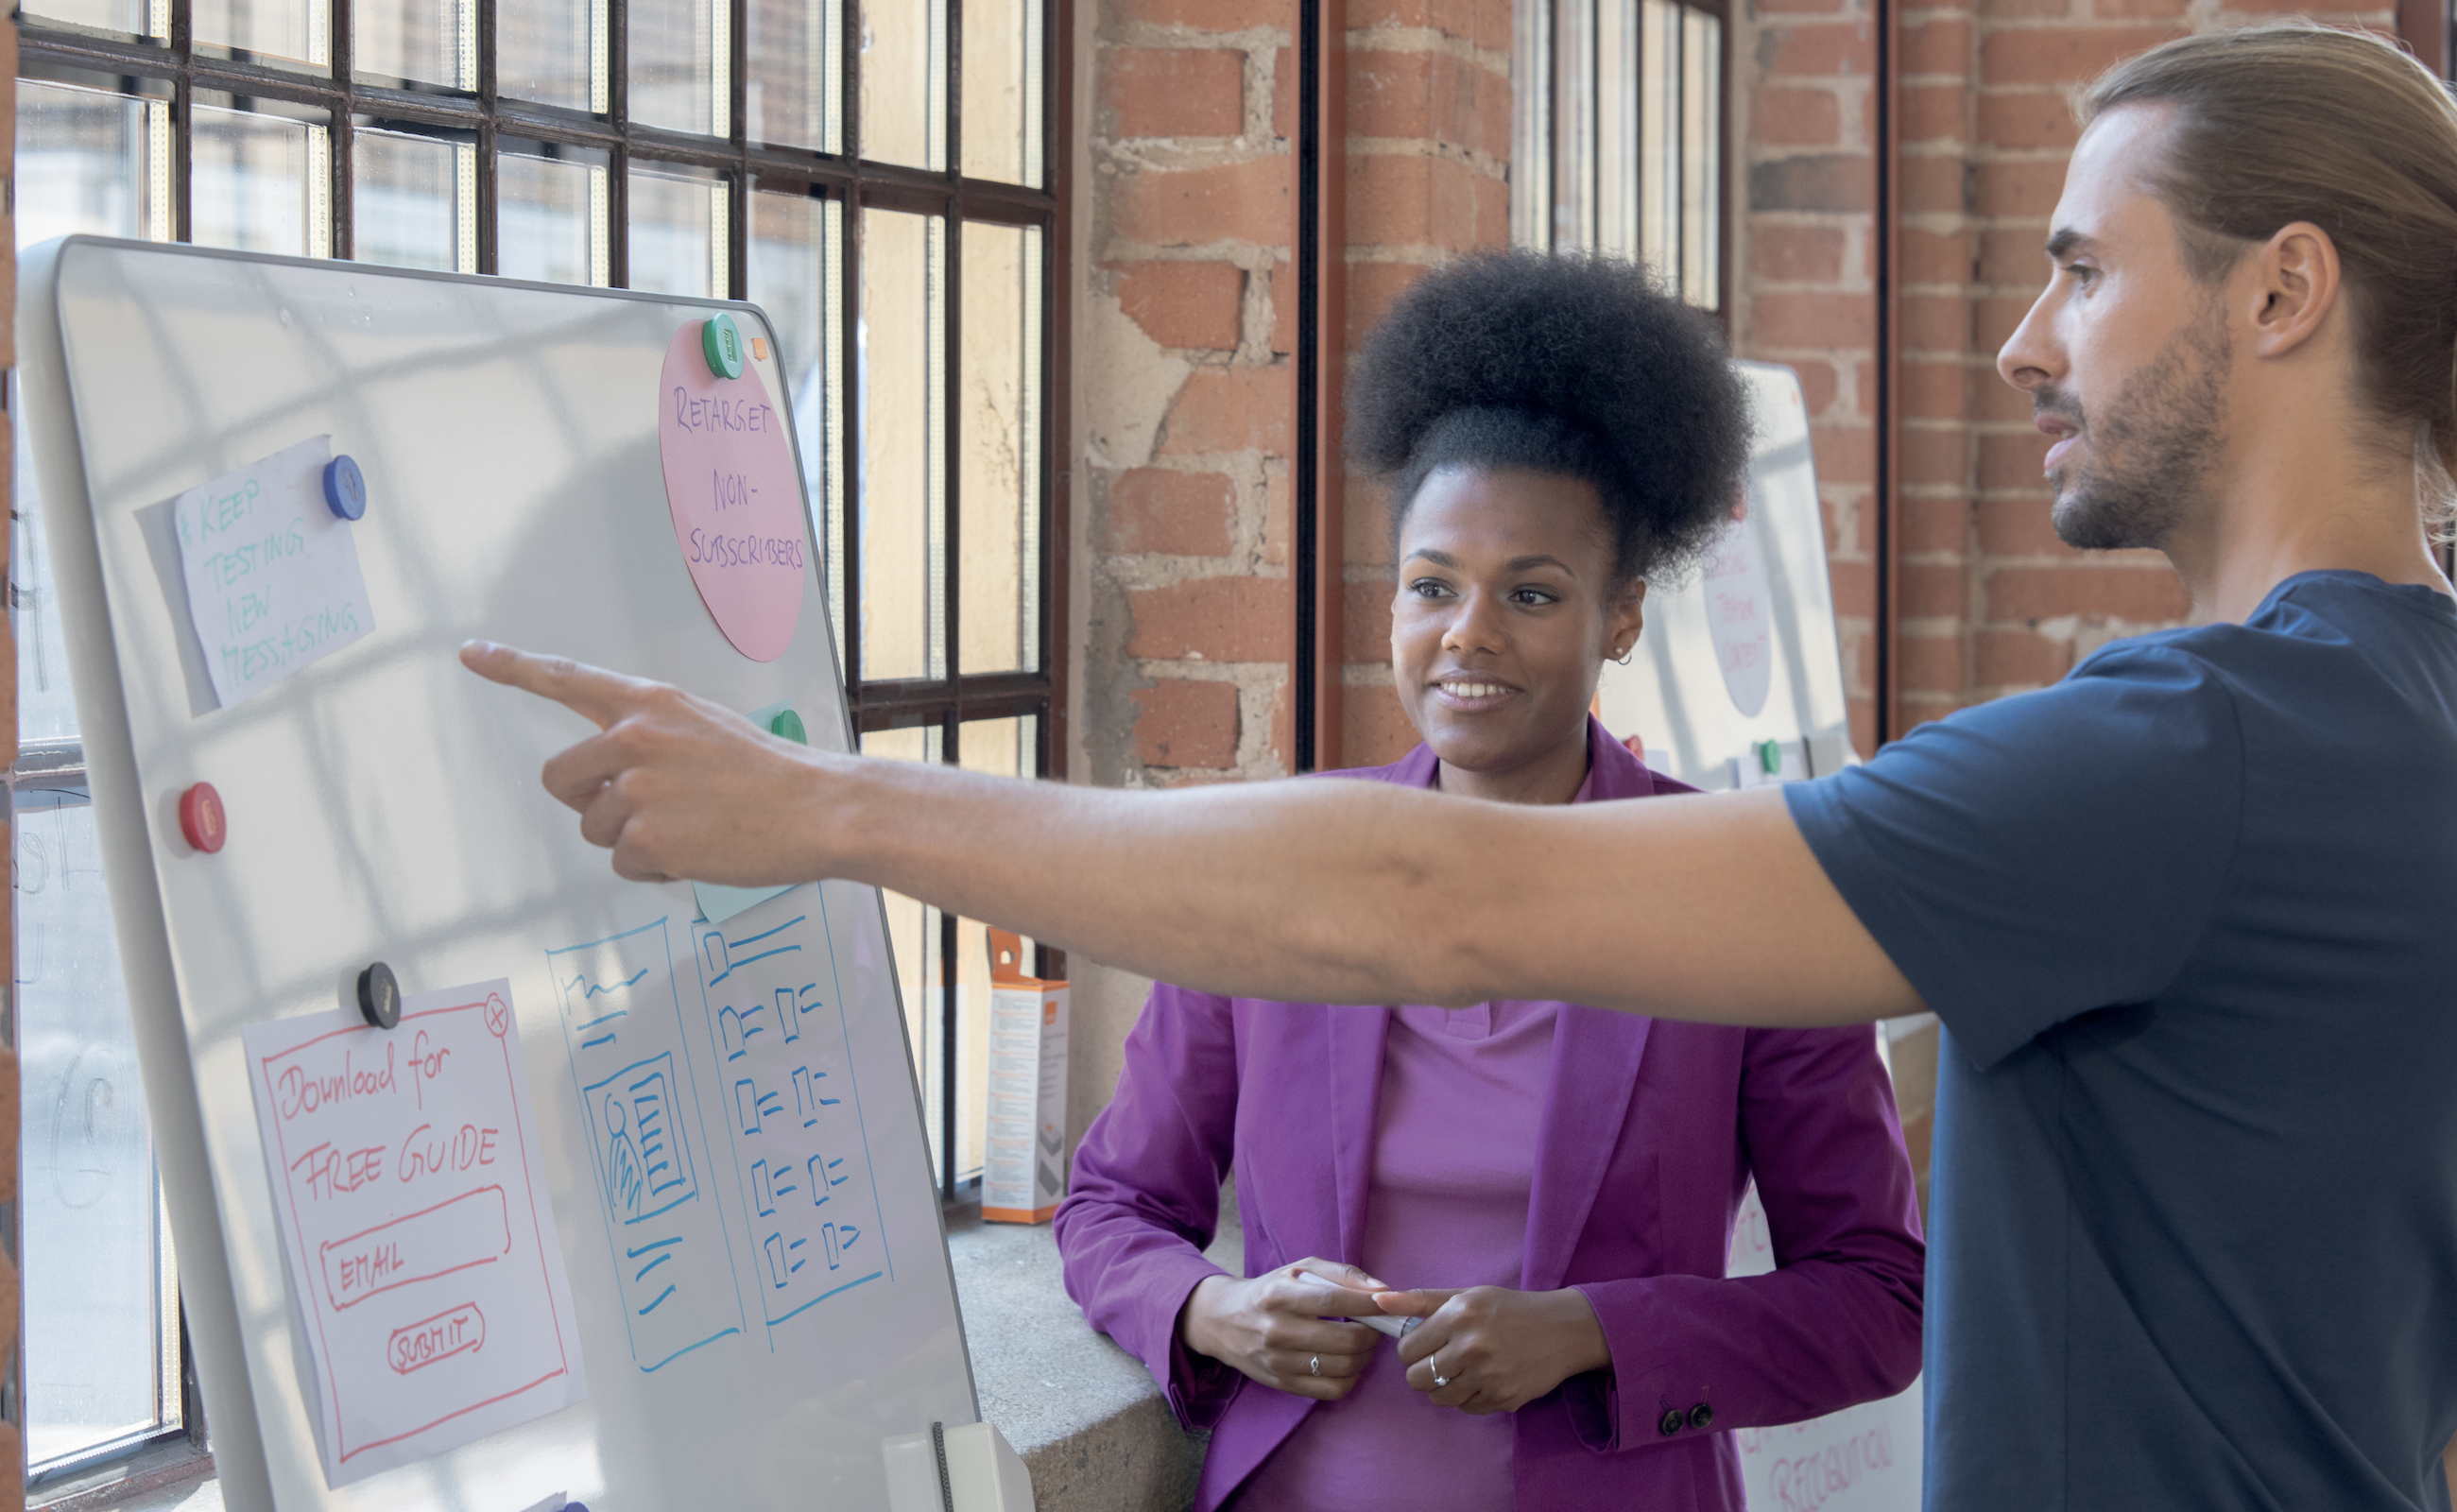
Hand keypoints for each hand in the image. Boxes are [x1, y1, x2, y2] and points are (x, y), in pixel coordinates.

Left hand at [460, 642, 831, 885]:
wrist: (818, 809)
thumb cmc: (772, 774)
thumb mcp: (706, 728)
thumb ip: (652, 737)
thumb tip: (614, 775)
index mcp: (650, 704)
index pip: (567, 679)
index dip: (513, 666)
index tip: (472, 654)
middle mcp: (633, 738)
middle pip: (560, 777)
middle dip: (589, 800)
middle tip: (642, 810)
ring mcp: (635, 789)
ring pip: (595, 828)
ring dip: (633, 839)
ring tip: (692, 829)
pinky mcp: (644, 837)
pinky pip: (623, 864)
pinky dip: (656, 868)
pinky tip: (699, 852)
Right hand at [1179, 1259, 1391, 1401]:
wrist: (1224, 1322)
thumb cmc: (1270, 1291)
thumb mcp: (1299, 1270)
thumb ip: (1341, 1274)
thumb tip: (1383, 1289)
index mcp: (1280, 1296)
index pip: (1335, 1301)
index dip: (1370, 1304)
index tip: (1389, 1302)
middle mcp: (1277, 1330)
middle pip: (1345, 1340)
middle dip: (1374, 1334)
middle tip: (1378, 1327)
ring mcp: (1279, 1362)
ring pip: (1343, 1368)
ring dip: (1366, 1356)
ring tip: (1365, 1343)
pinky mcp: (1282, 1384)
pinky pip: (1332, 1391)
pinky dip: (1351, 1378)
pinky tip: (1349, 1363)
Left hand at [1376, 1285, 1610, 1414]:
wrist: (1562, 1330)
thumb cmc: (1510, 1309)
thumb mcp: (1467, 1295)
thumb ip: (1420, 1300)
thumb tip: (1378, 1301)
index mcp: (1459, 1316)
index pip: (1406, 1349)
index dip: (1412, 1348)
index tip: (1426, 1344)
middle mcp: (1472, 1347)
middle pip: (1416, 1379)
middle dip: (1423, 1371)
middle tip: (1442, 1359)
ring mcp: (1488, 1377)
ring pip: (1439, 1398)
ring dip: (1445, 1387)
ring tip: (1463, 1369)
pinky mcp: (1503, 1399)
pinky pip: (1465, 1408)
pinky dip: (1469, 1397)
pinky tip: (1484, 1378)